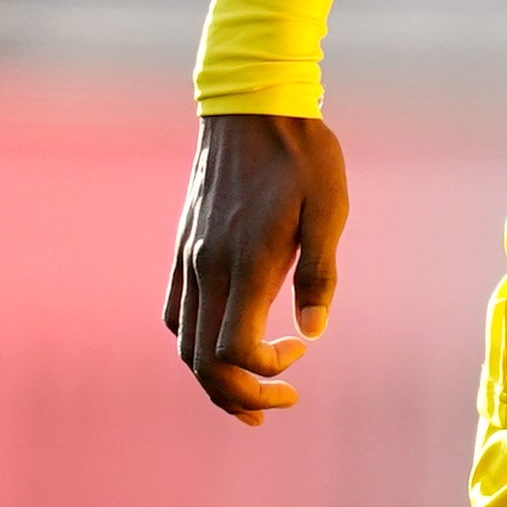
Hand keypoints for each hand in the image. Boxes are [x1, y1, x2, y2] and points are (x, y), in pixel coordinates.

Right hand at [165, 111, 351, 423]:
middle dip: (238, 396)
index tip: (301, 354)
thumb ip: (320, 272)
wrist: (250, 105)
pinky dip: (196, 344)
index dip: (265, 373)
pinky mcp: (183, 248)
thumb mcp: (329, 209)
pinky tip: (224, 341)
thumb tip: (314, 332)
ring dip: (213, 379)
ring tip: (250, 392)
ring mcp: (189, 258)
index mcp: (245, 262)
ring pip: (184, 343)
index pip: (236, 350)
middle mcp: (207, 266)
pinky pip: (177, 313)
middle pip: (202, 362)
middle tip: (280, 402)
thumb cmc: (301, 156)